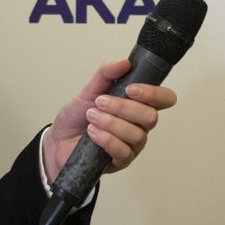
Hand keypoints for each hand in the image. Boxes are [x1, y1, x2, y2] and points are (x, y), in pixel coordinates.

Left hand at [42, 59, 177, 182]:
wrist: (59, 140)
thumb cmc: (78, 116)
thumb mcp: (89, 90)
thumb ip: (105, 74)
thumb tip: (124, 62)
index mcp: (138, 105)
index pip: (164, 99)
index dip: (154, 94)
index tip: (131, 89)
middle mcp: (140, 125)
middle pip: (151, 117)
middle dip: (123, 107)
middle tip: (100, 102)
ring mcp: (132, 145)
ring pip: (136, 134)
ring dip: (110, 123)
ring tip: (91, 117)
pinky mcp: (121, 161)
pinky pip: (123, 151)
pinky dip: (106, 139)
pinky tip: (92, 132)